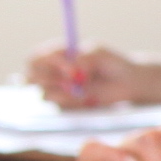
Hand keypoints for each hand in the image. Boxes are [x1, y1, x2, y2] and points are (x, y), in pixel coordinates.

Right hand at [27, 45, 160, 108]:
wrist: (129, 82)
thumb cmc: (112, 62)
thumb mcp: (100, 51)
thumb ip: (85, 56)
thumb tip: (75, 68)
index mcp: (53, 56)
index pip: (34, 59)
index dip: (48, 63)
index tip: (73, 68)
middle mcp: (51, 73)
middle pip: (31, 78)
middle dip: (52, 80)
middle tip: (75, 81)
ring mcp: (57, 91)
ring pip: (45, 95)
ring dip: (65, 94)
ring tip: (87, 91)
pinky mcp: (67, 106)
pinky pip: (61, 109)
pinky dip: (75, 104)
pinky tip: (91, 99)